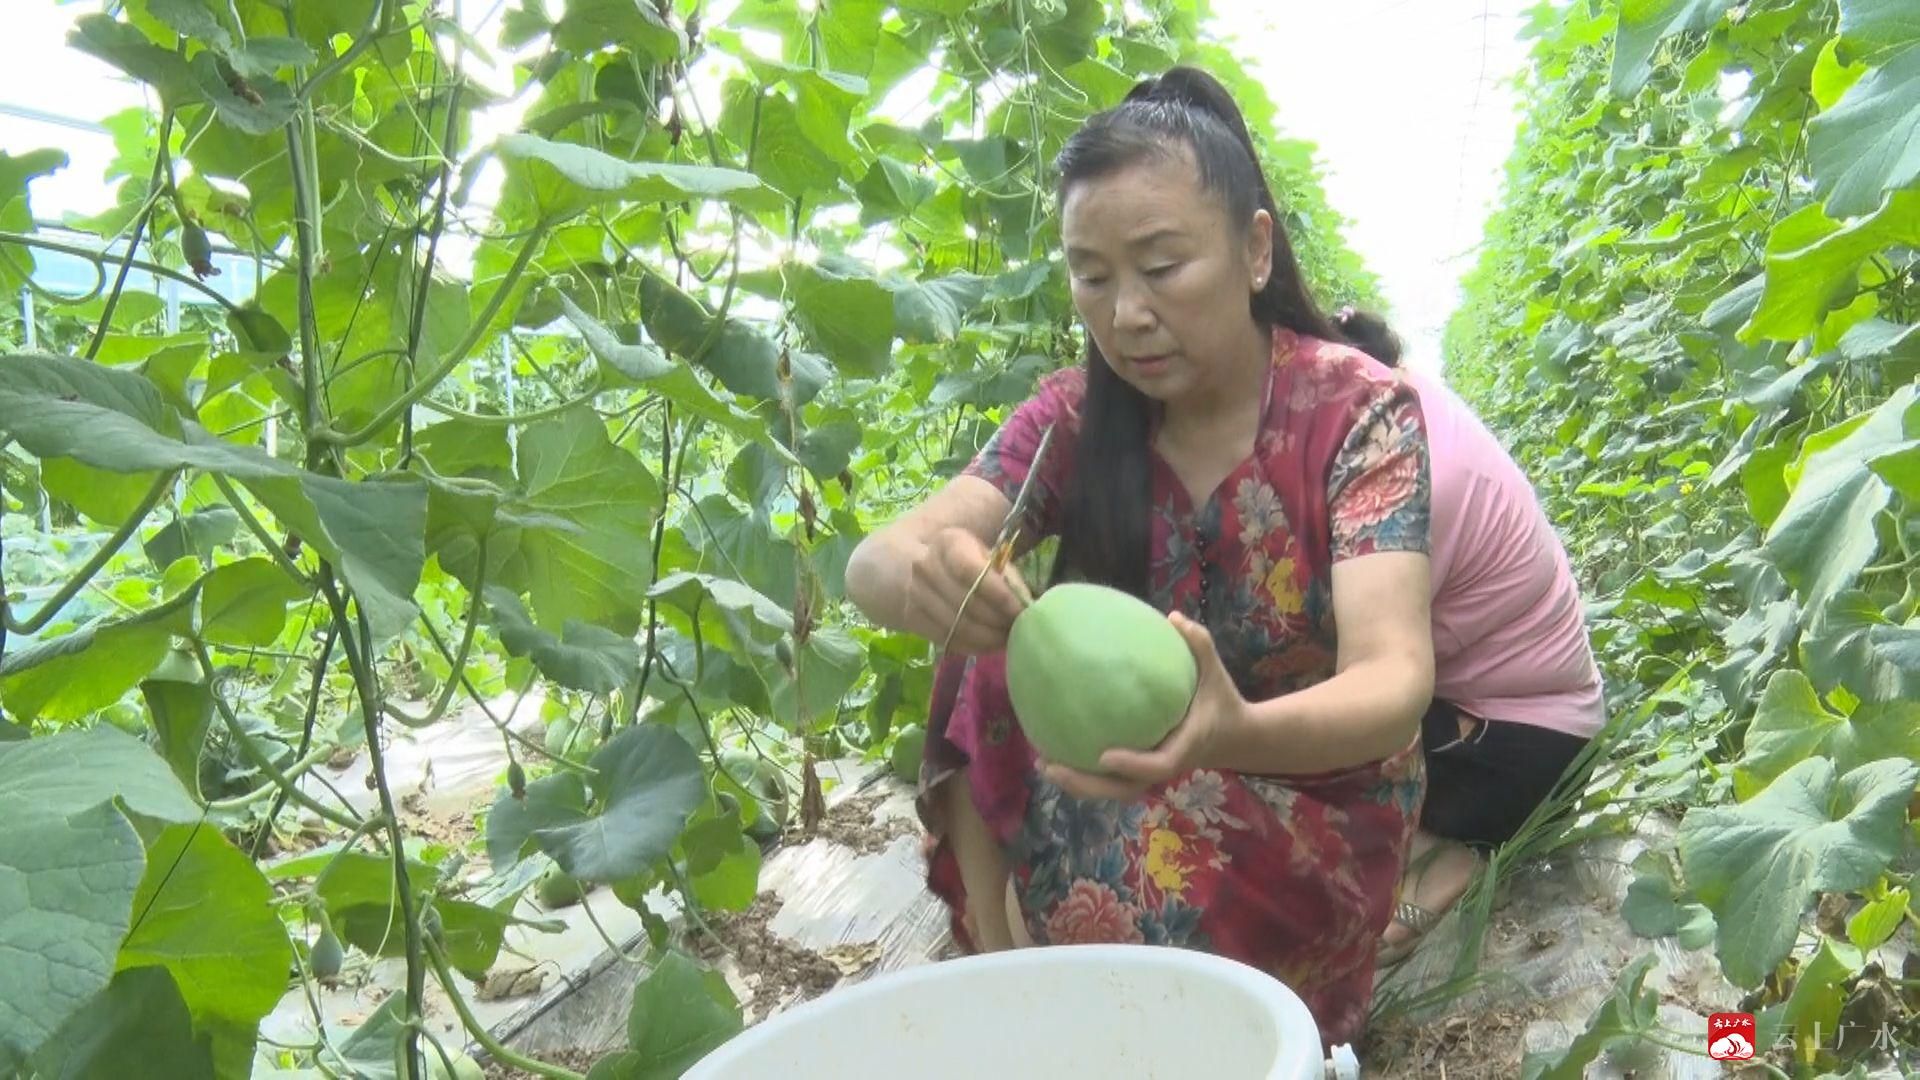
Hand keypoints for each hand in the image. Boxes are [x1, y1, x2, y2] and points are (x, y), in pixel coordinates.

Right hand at [906, 526, 1031, 654]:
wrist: (910, 566)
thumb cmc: (961, 559)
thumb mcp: (984, 555)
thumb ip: (1006, 575)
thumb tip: (1026, 605)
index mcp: (948, 543)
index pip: (971, 572)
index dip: (999, 595)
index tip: (1020, 611)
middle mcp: (926, 567)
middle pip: (967, 604)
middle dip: (998, 621)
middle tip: (1019, 630)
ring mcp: (915, 595)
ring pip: (959, 627)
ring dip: (989, 638)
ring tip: (1008, 638)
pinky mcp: (912, 619)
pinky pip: (949, 640)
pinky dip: (974, 647)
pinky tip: (990, 645)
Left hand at [1040, 611, 1249, 800]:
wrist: (1233, 736)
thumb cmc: (1221, 701)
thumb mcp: (1215, 672)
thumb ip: (1199, 645)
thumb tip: (1173, 617)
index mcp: (1185, 747)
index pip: (1158, 765)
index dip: (1132, 764)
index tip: (1104, 755)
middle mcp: (1165, 766)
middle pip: (1124, 789)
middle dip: (1087, 784)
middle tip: (1052, 766)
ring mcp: (1151, 774)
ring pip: (1113, 791)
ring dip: (1078, 784)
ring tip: (1043, 763)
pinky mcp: (1141, 772)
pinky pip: (1111, 781)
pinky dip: (1084, 774)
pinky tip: (1055, 752)